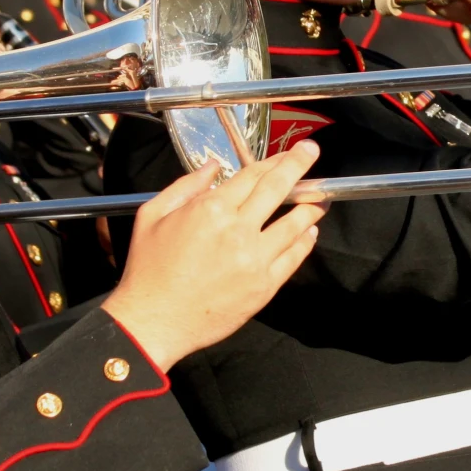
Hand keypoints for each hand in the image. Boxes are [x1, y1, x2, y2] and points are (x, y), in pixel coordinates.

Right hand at [102, 141, 323, 369]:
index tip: (290, 150)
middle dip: (299, 166)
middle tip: (312, 152)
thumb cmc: (148, 269)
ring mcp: (255, 259)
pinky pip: (293, 258)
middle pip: (278, 189)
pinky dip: (305, 241)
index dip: (275, 160)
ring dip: (312, 206)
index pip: (253, 175)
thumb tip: (213, 167)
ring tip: (323, 198)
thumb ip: (185, 186)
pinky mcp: (264, 286)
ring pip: (295, 224)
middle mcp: (238, 230)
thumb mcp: (152, 215)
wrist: (154, 320)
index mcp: (211, 209)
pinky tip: (310, 232)